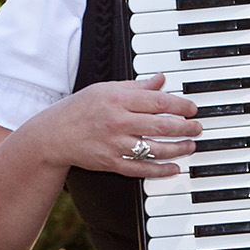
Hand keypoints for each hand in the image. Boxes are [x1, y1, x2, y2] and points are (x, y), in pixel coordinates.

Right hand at [32, 74, 200, 176]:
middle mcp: (117, 122)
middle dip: (185, 128)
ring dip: (178, 149)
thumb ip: (136, 86)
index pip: (158, 102)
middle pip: (161, 126)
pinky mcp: (110, 163)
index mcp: (118, 99)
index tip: (192, 108)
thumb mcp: (105, 89)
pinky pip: (140, 169)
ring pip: (154, 149)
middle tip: (197, 128)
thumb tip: (161, 80)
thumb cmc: (78, 109)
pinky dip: (160, 170)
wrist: (52, 135)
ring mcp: (114, 144)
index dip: (180, 106)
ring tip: (190, 146)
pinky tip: (174, 168)